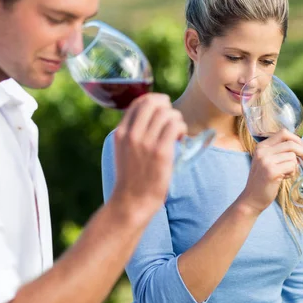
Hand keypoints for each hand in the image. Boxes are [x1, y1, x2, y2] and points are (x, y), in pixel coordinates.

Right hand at [110, 93, 187, 213]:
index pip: (138, 103)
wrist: (132, 201)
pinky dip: (181, 128)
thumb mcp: (123, 151)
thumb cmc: (131, 178)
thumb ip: (132, 134)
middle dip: (166, 106)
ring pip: (167, 113)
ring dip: (176, 119)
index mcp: (121, 132)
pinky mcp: (161, 152)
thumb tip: (151, 117)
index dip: (154, 100)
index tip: (162, 108)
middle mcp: (131, 134)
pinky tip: (180, 138)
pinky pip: (175, 126)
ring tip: (176, 132)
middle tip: (172, 119)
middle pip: (153, 103)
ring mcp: (146, 143)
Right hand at [237, 129, 302, 214]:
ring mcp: (266, 161)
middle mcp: (262, 151)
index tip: (300, 149)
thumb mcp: (266, 161)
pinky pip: (291, 166)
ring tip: (286, 173)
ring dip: (294, 166)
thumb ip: (277, 151)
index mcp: (261, 146)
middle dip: (302, 151)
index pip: (283, 133)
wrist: (252, 198)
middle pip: (291, 143)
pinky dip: (292, 172)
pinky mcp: (271, 171)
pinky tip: (284, 177)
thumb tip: (299, 145)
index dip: (296, 139)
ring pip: (292, 156)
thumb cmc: (263, 180)